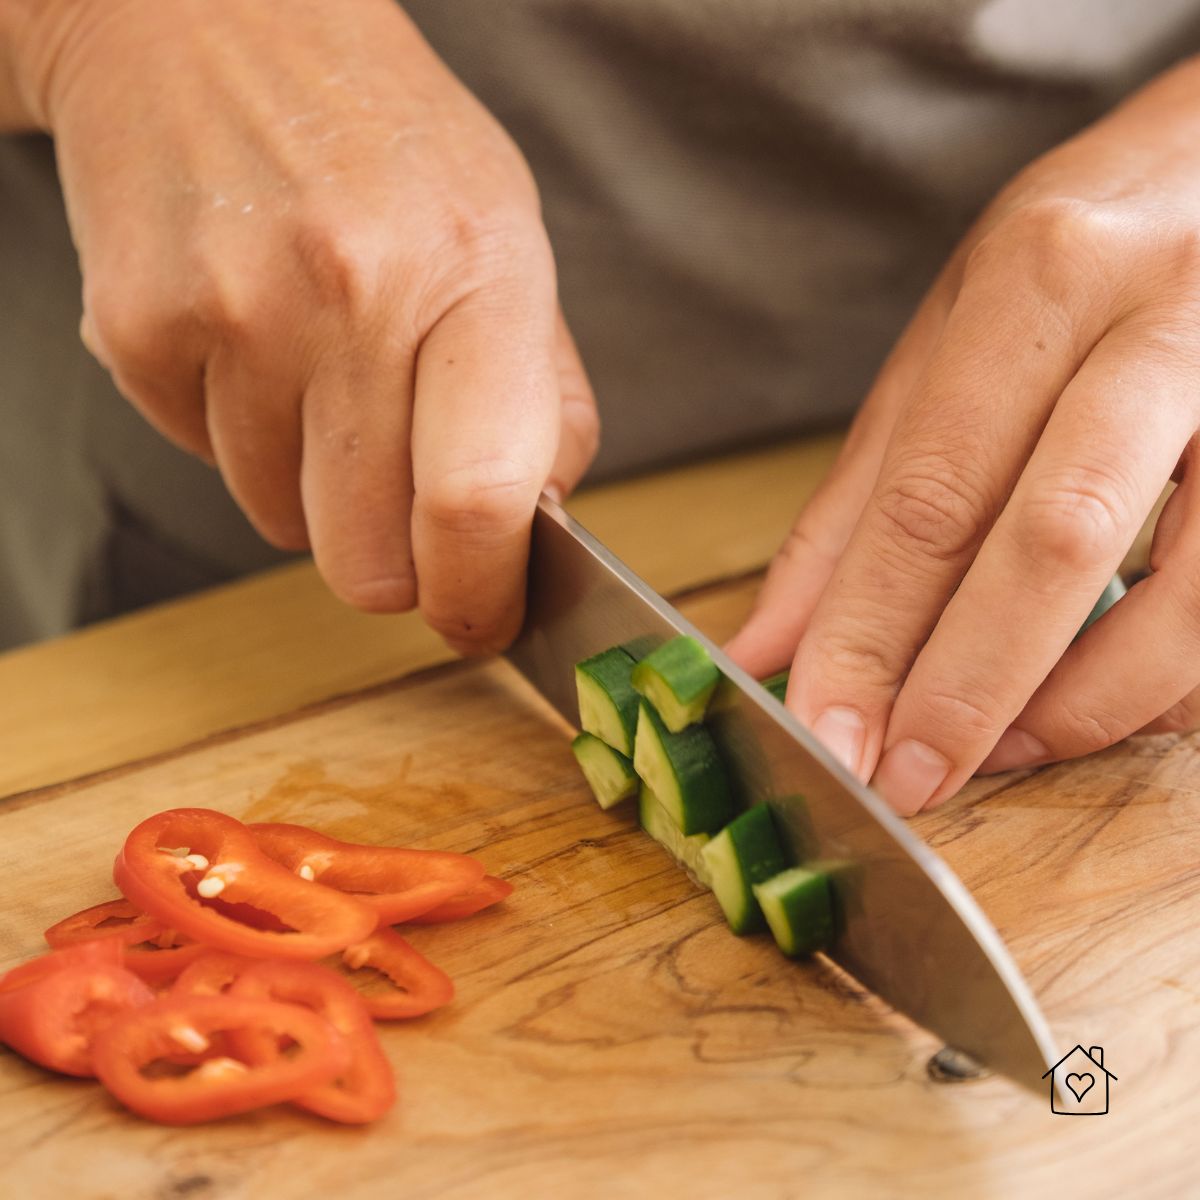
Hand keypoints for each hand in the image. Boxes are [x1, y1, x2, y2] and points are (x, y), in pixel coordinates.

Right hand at [22, 0, 596, 651]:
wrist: (208, 21)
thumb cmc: (384, 145)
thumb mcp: (508, 237)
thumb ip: (544, 397)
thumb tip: (540, 528)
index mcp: (475, 271)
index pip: (477, 499)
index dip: (479, 597)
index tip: (480, 620)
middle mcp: (353, 292)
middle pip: (368, 561)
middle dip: (395, 566)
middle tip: (399, 503)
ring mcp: (233, 310)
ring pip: (282, 526)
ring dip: (313, 488)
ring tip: (321, 369)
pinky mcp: (139, 328)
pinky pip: (207, 466)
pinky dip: (240, 435)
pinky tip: (253, 339)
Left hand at [726, 56, 1199, 813]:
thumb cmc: (1080, 259)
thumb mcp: (949, 343)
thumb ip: (860, 500)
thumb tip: (768, 642)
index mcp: (1039, 279)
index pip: (930, 491)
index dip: (869, 632)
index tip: (823, 731)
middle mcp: (1163, 315)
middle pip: (1054, 539)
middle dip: (966, 688)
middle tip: (902, 780)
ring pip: (1188, 592)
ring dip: (1078, 704)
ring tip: (996, 753)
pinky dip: (1165, 682)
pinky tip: (1095, 704)